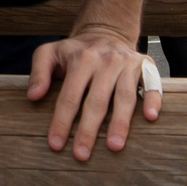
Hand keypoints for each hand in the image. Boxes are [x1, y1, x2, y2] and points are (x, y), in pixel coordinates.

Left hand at [28, 26, 159, 160]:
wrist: (106, 31)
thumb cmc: (75, 51)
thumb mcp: (50, 53)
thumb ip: (38, 72)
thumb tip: (33, 96)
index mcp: (81, 60)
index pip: (69, 96)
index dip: (62, 121)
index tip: (56, 145)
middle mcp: (106, 61)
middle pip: (96, 101)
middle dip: (88, 130)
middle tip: (82, 155)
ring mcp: (127, 64)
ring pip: (124, 96)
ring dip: (120, 122)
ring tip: (114, 146)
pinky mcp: (146, 66)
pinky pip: (152, 84)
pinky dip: (153, 99)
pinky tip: (150, 118)